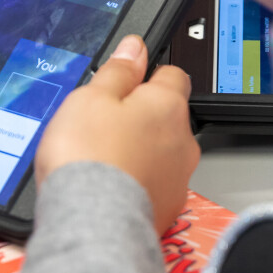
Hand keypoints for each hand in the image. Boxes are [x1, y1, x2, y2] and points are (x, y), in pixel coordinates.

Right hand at [35, 35, 199, 234]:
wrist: (92, 223)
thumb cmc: (89, 158)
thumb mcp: (90, 97)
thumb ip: (117, 71)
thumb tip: (134, 48)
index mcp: (167, 105)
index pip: (172, 74)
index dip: (147, 74)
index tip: (126, 80)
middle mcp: (183, 140)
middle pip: (166, 116)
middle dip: (141, 116)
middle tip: (103, 123)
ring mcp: (178, 177)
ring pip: (161, 152)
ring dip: (140, 151)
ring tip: (102, 158)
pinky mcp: (167, 208)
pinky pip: (154, 184)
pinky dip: (137, 181)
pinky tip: (110, 185)